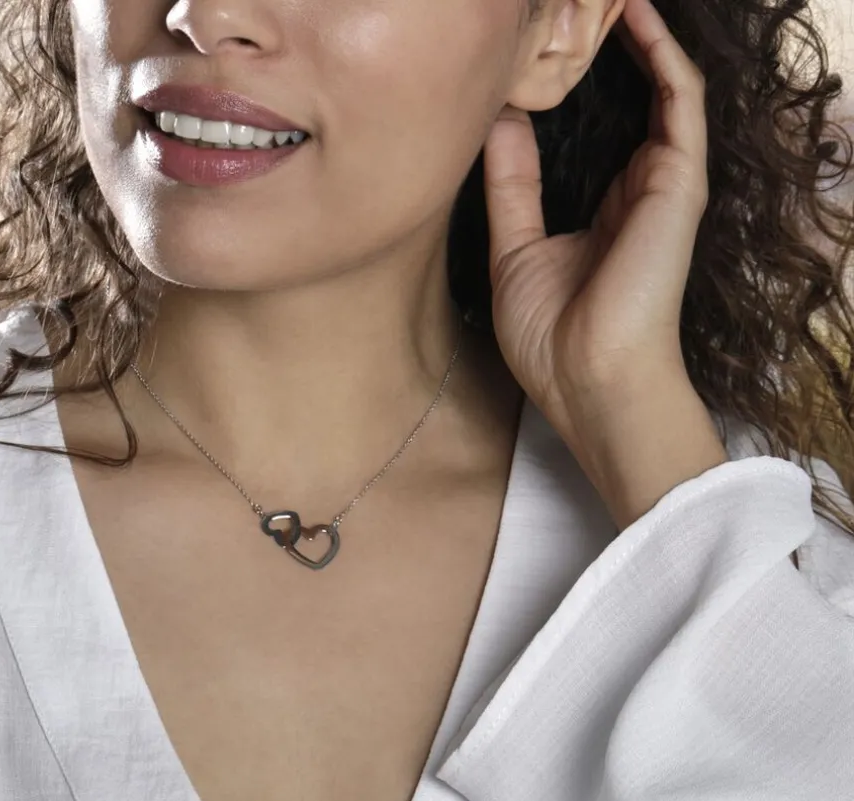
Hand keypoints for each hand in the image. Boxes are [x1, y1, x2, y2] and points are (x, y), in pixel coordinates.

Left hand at [484, 0, 709, 452]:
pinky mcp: (681, 183)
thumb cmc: (551, 338)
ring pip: (661, 91)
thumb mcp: (514, 252)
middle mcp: (639, 194)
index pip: (596, 135)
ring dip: (639, 41)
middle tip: (573, 16)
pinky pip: (682, 100)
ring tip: (606, 1)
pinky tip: (635, 17)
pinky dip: (662, 54)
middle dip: (607, 55)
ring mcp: (665, 187)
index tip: (538, 59)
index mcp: (603, 214)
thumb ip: (511, 187)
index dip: (571, 92)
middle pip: (631, 105)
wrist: (587, 382)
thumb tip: (498, 123)